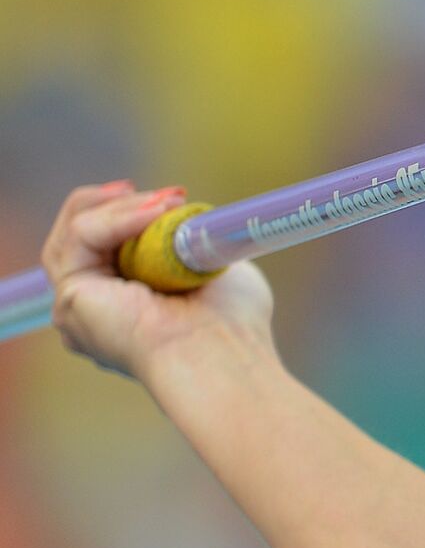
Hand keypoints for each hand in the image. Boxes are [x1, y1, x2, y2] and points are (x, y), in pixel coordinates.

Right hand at [40, 181, 279, 381]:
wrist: (221, 353)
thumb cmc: (232, 324)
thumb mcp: (213, 271)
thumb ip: (194, 248)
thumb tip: (193, 225)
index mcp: (127, 308)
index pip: (106, 248)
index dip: (129, 214)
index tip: (173, 196)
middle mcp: (96, 310)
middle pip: (80, 236)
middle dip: (116, 203)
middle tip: (167, 194)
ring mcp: (78, 305)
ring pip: (75, 232)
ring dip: (121, 206)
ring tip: (168, 203)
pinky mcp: (70, 297)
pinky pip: (81, 236)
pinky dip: (117, 217)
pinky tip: (157, 213)